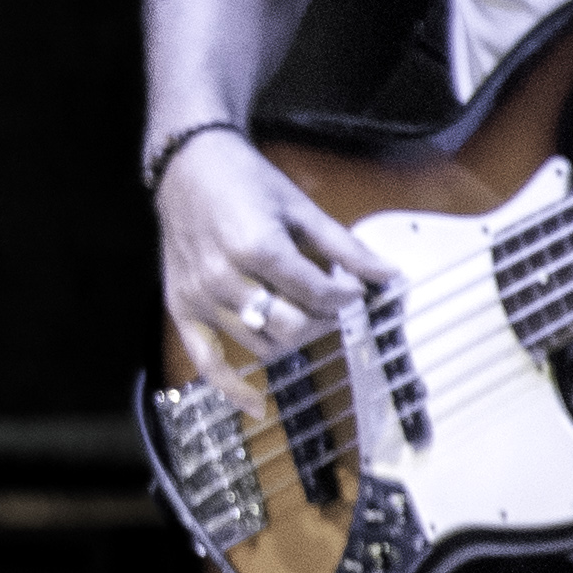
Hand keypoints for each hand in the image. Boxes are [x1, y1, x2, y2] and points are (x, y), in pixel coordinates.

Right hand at [154, 125, 377, 381]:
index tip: (353, 291)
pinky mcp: (182, 308)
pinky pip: (207, 360)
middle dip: (322, 320)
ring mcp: (201, 297)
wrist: (187, 166)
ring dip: (290, 338)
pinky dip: (231, 388)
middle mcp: (226, 278)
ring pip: (261, 344)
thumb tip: (389, 276)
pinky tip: (256, 405)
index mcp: (257, 248)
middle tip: (330, 304)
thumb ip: (344, 248)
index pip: (317, 295)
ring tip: (299, 316)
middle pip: (291, 326)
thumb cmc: (246, 181)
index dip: (346, 298)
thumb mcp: (300, 207)